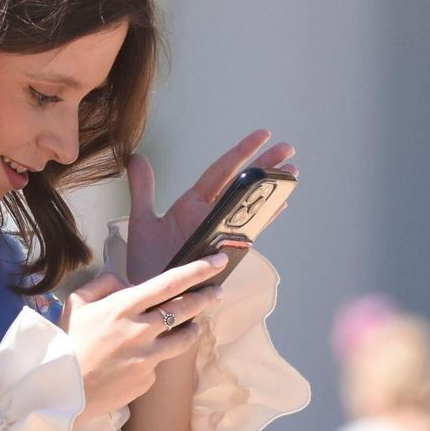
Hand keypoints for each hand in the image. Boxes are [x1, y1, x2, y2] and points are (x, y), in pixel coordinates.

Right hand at [57, 254, 226, 424]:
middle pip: (186, 308)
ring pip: (183, 339)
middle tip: (217, 291)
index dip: (198, 269)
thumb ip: (102, 285)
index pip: (170, 282)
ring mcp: (147, 357)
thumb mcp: (76, 304)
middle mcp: (141, 330)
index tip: (218, 260)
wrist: (60, 390)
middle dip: (206, 296)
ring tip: (196, 325)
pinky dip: (153, 357)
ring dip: (193, 329)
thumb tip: (124, 283)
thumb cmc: (65, 343)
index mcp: (124, 306)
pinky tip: (138, 360)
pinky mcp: (147, 379)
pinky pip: (157, 364)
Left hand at [125, 129, 295, 283]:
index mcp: (192, 204)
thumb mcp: (143, 222)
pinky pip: (251, 232)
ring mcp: (222, 233)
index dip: (241, 151)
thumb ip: (142, 189)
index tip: (262, 134)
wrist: (151, 296)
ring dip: (271, 190)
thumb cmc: (146, 263)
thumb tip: (136, 157)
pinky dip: (265, 219)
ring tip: (292, 173)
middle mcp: (210, 216)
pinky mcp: (228, 251)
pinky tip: (280, 206)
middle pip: (243, 184)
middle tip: (288, 148)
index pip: (221, 171)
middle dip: (265, 166)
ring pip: (250, 206)